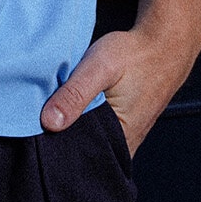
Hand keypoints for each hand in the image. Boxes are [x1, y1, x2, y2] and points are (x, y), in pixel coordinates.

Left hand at [40, 23, 200, 155]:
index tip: (37, 127)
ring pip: (88, 140)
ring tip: (60, 106)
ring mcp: (124, 139)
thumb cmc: (135, 55)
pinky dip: (83, 119)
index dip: (55, 144)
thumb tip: (48, 122)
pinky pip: (96, 131)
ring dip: (72, 126)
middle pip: (81, 150)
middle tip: (44, 112)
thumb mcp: (100, 67)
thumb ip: (75, 94)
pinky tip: (75, 104)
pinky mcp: (122, 127)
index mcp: (119, 141)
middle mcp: (123, 147)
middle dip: (61, 135)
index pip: (77, 157)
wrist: (164, 44)